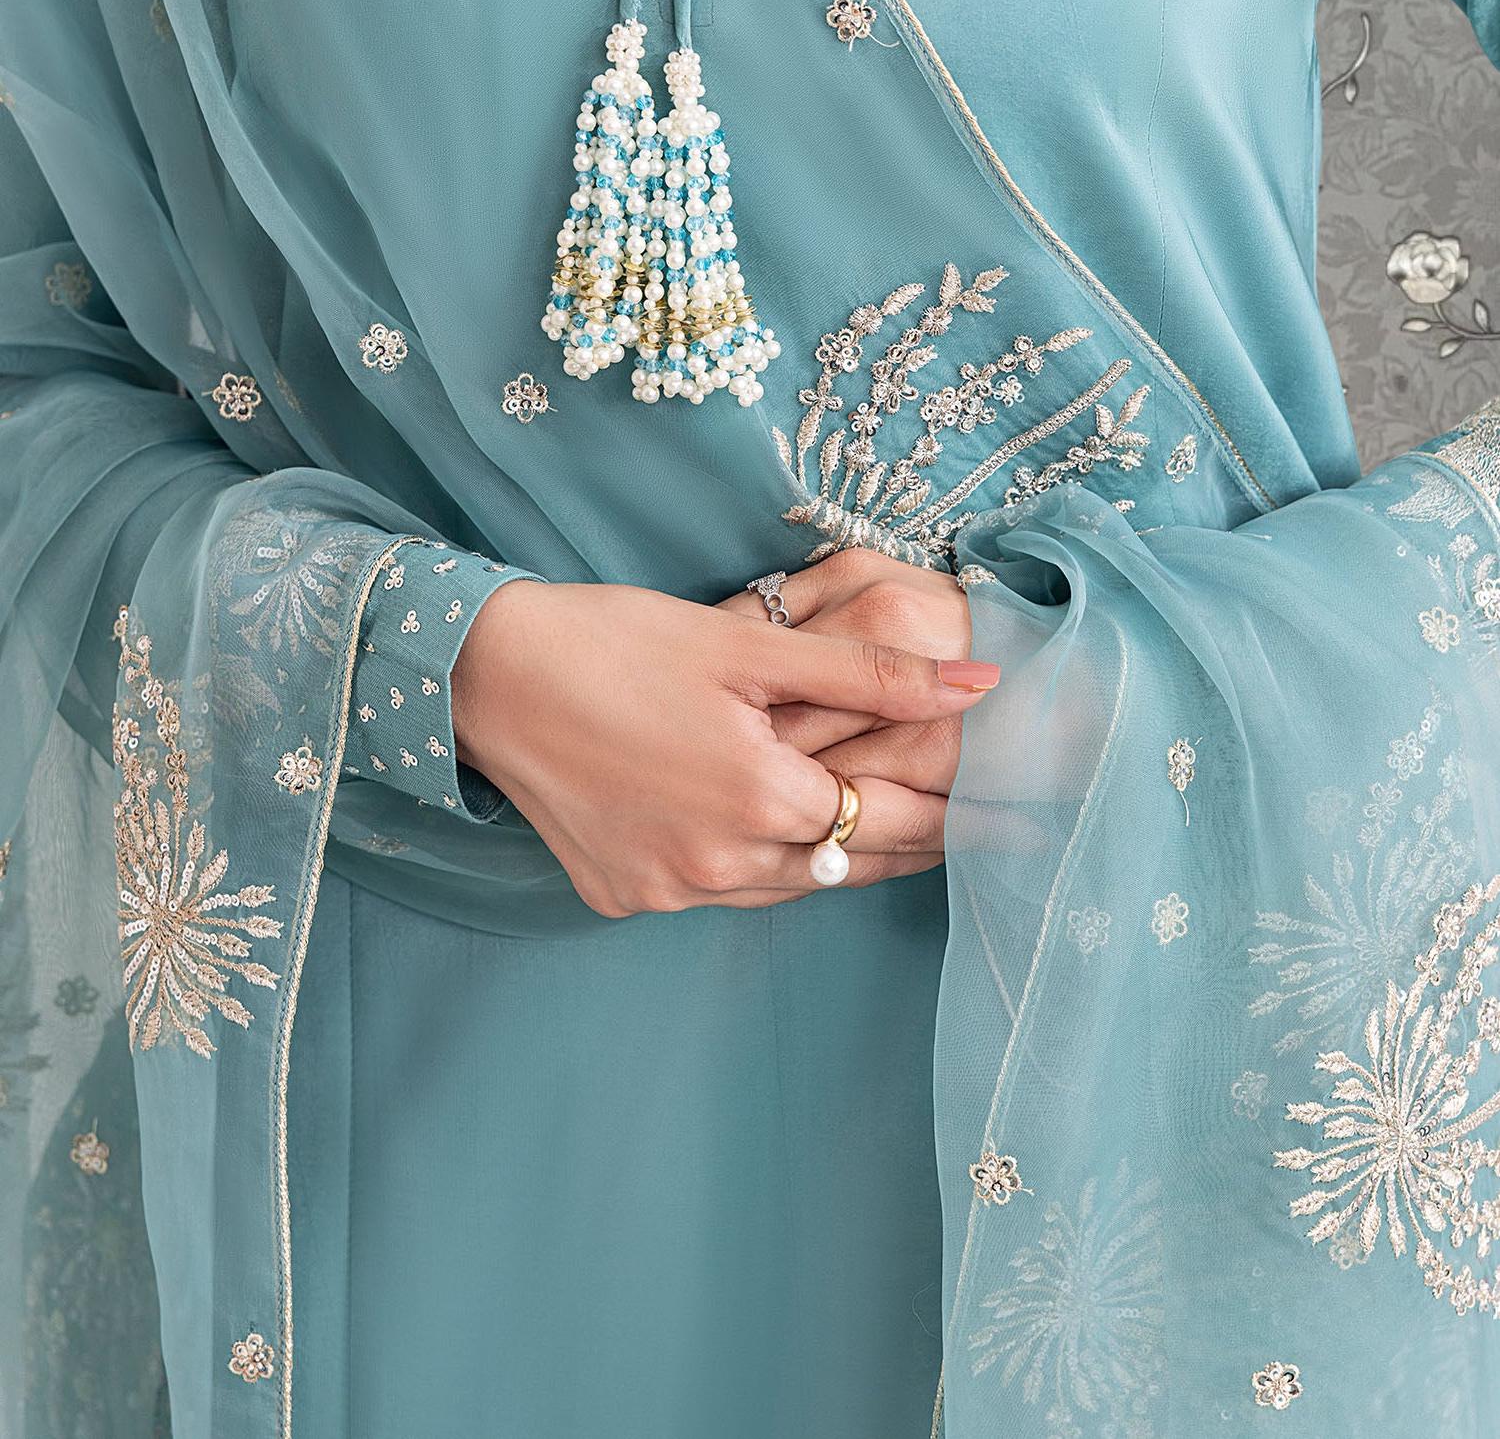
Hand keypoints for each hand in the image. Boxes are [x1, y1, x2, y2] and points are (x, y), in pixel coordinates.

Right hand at [450, 579, 998, 918]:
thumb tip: (983, 686)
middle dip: (907, 840)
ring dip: (832, 855)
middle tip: (965, 824)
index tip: (1000, 809)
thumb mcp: (752, 646)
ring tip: (884, 824)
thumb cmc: (620, 640)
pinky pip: (718, 890)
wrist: (488, 674)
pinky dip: (753, 863)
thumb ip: (872, 674)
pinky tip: (769, 829)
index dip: (950, 813)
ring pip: (786, 885)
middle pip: (845, 862)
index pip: (889, 818)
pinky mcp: (625, 896)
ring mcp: (668, 890)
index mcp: (760, 798)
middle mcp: (719, 864)